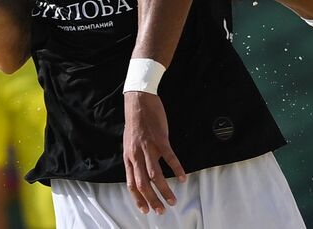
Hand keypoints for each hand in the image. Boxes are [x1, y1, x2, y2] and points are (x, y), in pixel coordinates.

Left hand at [123, 90, 185, 214]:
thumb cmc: (136, 122)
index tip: (146, 210)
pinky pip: (169, 157)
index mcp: (129, 158)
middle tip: (161, 210)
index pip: (132, 184)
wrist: (138, 101)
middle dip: (152, 199)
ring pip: (155, 174)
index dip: (138, 198)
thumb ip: (137, 157)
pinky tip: (183, 177)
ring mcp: (148, 148)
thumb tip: (145, 169)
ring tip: (173, 199)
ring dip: (164, 189)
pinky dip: (176, 168)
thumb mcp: (131, 143)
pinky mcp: (160, 139)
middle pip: (143, 183)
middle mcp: (136, 155)